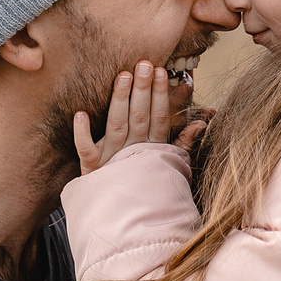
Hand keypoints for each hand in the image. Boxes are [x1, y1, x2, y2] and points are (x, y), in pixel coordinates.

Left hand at [73, 60, 194, 174]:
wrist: (125, 216)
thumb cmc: (145, 184)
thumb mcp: (169, 164)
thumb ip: (183, 143)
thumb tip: (201, 123)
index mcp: (152, 150)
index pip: (159, 118)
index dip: (160, 95)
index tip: (161, 72)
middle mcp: (132, 152)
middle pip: (139, 117)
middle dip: (142, 90)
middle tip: (144, 65)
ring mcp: (111, 159)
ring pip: (116, 126)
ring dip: (119, 100)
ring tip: (123, 75)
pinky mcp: (92, 168)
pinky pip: (86, 149)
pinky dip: (82, 133)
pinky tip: (80, 114)